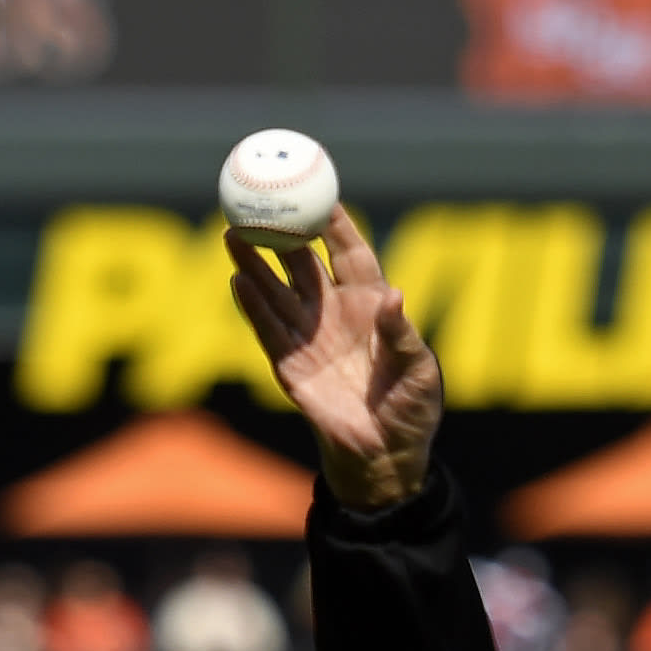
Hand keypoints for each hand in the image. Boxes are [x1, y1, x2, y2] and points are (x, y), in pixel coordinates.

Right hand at [227, 209, 442, 511]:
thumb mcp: (419, 371)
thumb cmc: (410, 409)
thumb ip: (402, 335)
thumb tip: (394, 297)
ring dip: (253, 264)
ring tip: (232, 234)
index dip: (335, 224)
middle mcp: (333, 314)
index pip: (349, 253)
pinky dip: (252, 306)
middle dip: (281, 234)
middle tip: (261, 204)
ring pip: (275, 292)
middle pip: (301, 264)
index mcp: (369, 305)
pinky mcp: (290, 367)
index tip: (320, 194)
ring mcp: (309, 338)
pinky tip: (237, 280)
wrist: (385, 456)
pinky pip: (267, 330)